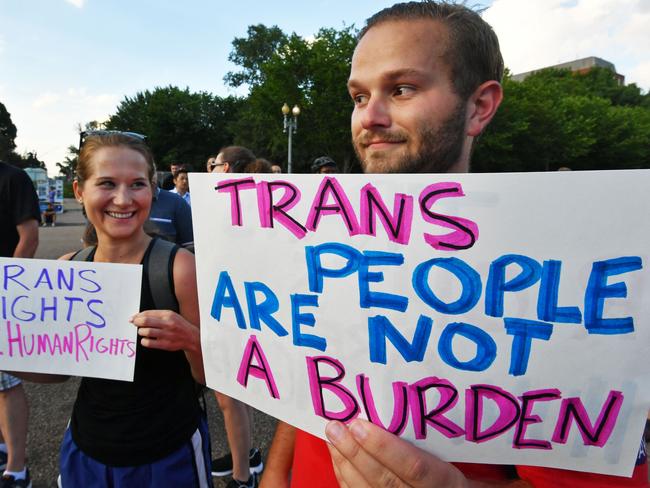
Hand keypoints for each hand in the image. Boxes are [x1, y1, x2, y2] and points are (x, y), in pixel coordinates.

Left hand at [130, 310, 198, 351]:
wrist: (191, 337)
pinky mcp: (166, 344)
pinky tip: (146, 340)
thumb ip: (156, 315)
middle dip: (137, 322)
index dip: (138, 316)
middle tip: (135, 324)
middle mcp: (168, 324)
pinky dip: (144, 341)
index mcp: (168, 315)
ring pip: (146, 332)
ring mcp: (167, 335)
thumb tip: (138, 316)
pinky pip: (149, 343)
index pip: (148, 313)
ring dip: (141, 332)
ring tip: (143, 332)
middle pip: (146, 321)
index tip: (133, 318)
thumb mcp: (171, 315)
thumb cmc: (178, 326)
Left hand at [326, 419, 467, 487]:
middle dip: (355, 452)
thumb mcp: (458, 458)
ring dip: (345, 463)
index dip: (385, 448)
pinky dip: (345, 477)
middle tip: (335, 427)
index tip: (360, 425)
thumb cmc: (457, 476)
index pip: (414, 467)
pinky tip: (337, 457)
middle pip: (385, 480)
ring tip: (332, 436)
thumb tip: (404, 404)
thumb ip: (435, 440)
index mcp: (446, 482)